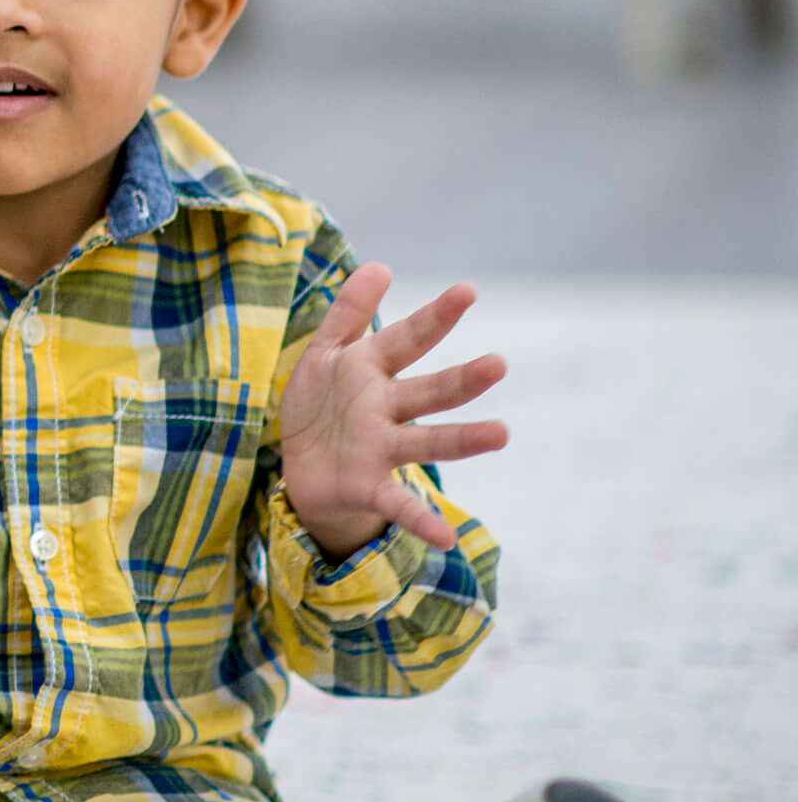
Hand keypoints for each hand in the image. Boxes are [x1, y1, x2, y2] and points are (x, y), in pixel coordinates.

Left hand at [276, 267, 506, 559]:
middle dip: (461, 380)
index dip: (434, 316)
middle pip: (429, 391)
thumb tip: (379, 265)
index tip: (468, 291)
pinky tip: (445, 537)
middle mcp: (386, 410)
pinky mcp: (369, 486)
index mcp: (370, 372)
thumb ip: (349, 310)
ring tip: (501, 433)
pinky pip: (399, 504)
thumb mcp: (326, 353)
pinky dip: (421, 520)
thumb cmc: (322, 404)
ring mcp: (382, 449)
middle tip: (498, 364)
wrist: (300, 466)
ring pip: (427, 442)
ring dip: (463, 440)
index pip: (407, 339)